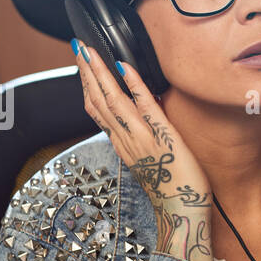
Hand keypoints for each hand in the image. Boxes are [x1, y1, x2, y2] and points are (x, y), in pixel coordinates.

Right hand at [73, 40, 213, 260]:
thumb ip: (139, 140)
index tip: (82, 65)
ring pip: (113, 100)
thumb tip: (137, 121)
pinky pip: (144, 106)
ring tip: (90, 51)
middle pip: (98, 101)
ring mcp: (141, 137)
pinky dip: (133, 84)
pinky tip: (124, 66)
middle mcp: (126, 139)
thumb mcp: (147, 161)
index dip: (87, 86)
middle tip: (78, 47)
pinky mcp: (162, 136)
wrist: (182, 212)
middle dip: (87, 72)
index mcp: (123, 144)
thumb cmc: (172, 188)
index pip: (98, 111)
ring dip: (100, 73)